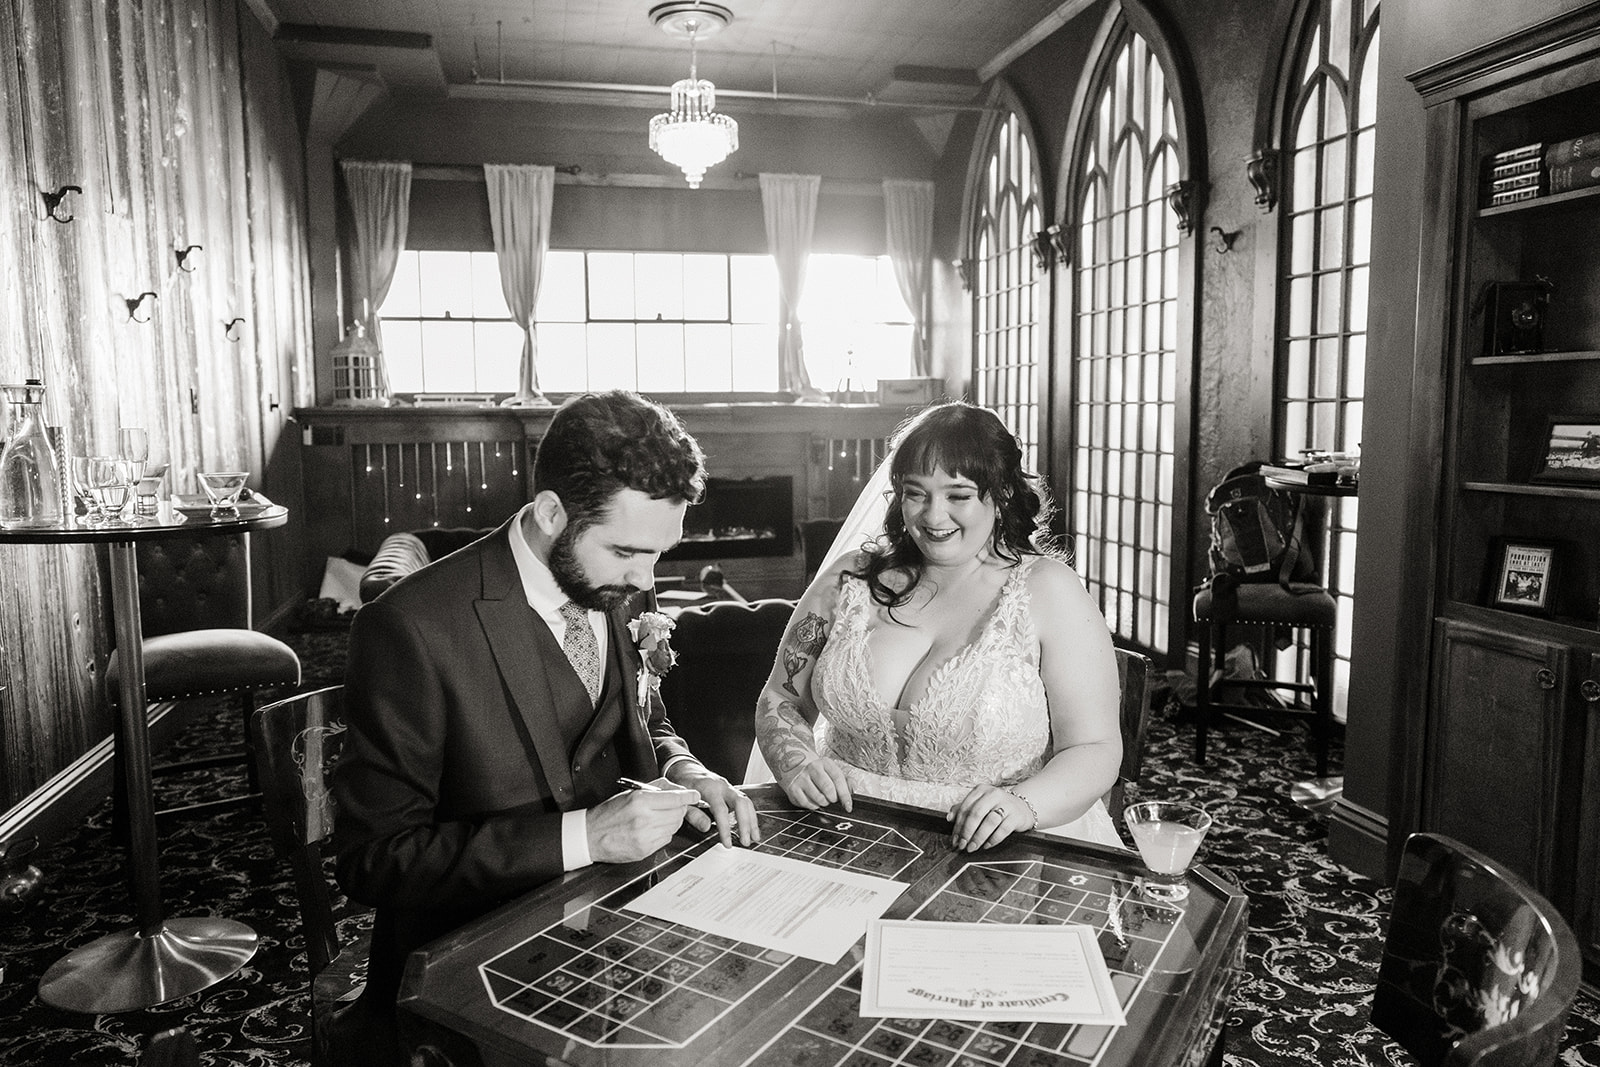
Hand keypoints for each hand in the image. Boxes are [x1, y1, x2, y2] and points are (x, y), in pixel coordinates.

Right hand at [586, 782, 701, 863]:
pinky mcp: (645, 850)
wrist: (590, 836)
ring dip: (671, 821)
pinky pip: (666, 839)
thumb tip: (676, 788)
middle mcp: (644, 819)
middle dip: (678, 809)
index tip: (695, 796)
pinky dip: (663, 833)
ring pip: (674, 827)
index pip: (675, 799)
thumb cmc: (608, 813)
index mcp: (640, 801)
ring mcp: (645, 837)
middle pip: (678, 813)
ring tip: (655, 818)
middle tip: (670, 807)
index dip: (688, 797)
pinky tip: (650, 830)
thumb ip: (655, 788)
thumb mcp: (630, 793)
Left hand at [674, 772, 760, 847]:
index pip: (721, 810)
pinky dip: (750, 816)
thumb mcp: (682, 799)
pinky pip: (745, 803)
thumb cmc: (683, 784)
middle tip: (745, 842)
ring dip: (752, 821)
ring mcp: (729, 788)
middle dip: (746, 824)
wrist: (687, 769)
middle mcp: (723, 786)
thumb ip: (693, 813)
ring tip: (754, 838)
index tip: (727, 843)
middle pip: (741, 803)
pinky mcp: (732, 792)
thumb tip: (707, 827)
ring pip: (746, 803)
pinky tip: (751, 829)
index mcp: (709, 788)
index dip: (725, 828)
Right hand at [778, 757, 852, 811]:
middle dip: (833, 798)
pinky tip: (813, 800)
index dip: (845, 794)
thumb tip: (852, 790)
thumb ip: (846, 780)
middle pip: (828, 788)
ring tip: (823, 799)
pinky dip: (813, 806)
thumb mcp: (833, 772)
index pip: (838, 779)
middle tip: (832, 799)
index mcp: (825, 763)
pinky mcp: (793, 788)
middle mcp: (812, 768)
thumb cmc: (819, 774)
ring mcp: (801, 778)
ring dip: (823, 803)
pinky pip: (807, 803)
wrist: (795, 769)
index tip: (848, 806)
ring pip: (818, 798)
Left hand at [947, 785, 1034, 851]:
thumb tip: (949, 818)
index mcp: (981, 790)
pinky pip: (1003, 829)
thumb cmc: (996, 807)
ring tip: (972, 847)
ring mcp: (1006, 804)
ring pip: (989, 821)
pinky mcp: (1016, 816)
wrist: (1022, 807)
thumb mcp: (980, 803)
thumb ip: (964, 809)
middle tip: (962, 845)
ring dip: (978, 837)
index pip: (965, 807)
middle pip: (976, 813)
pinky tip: (986, 845)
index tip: (954, 839)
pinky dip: (993, 839)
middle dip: (967, 832)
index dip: (958, 825)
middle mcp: (993, 794)